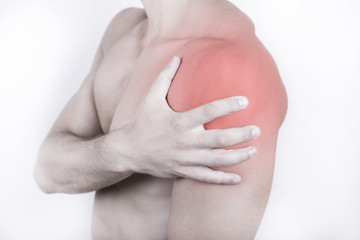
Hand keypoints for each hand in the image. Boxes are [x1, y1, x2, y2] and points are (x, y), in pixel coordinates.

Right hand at [110, 57, 259, 183]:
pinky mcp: (183, 171)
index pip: (209, 112)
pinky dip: (222, 180)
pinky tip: (238, 178)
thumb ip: (165, 77)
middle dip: (241, 134)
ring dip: (238, 156)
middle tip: (257, 130)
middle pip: (219, 139)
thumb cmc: (142, 122)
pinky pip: (206, 178)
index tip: (245, 101)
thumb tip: (177, 58)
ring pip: (216, 160)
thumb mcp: (151, 97)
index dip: (229, 105)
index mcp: (179, 121)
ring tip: (254, 150)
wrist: (128, 151)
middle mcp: (184, 141)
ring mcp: (185, 159)